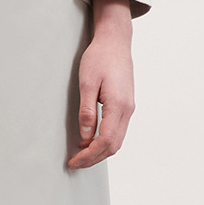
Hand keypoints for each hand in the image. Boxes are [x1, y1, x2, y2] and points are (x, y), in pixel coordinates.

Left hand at [68, 0, 135, 169]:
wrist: (115, 41)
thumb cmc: (100, 58)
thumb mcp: (87, 83)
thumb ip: (86, 111)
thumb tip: (84, 136)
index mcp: (118, 105)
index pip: (105, 141)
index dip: (89, 155)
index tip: (74, 161)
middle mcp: (127, 110)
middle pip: (113, 146)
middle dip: (94, 158)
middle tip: (75, 162)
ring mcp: (129, 108)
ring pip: (117, 140)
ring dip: (100, 151)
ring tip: (80, 153)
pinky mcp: (126, 105)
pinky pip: (117, 130)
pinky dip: (105, 140)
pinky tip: (90, 139)